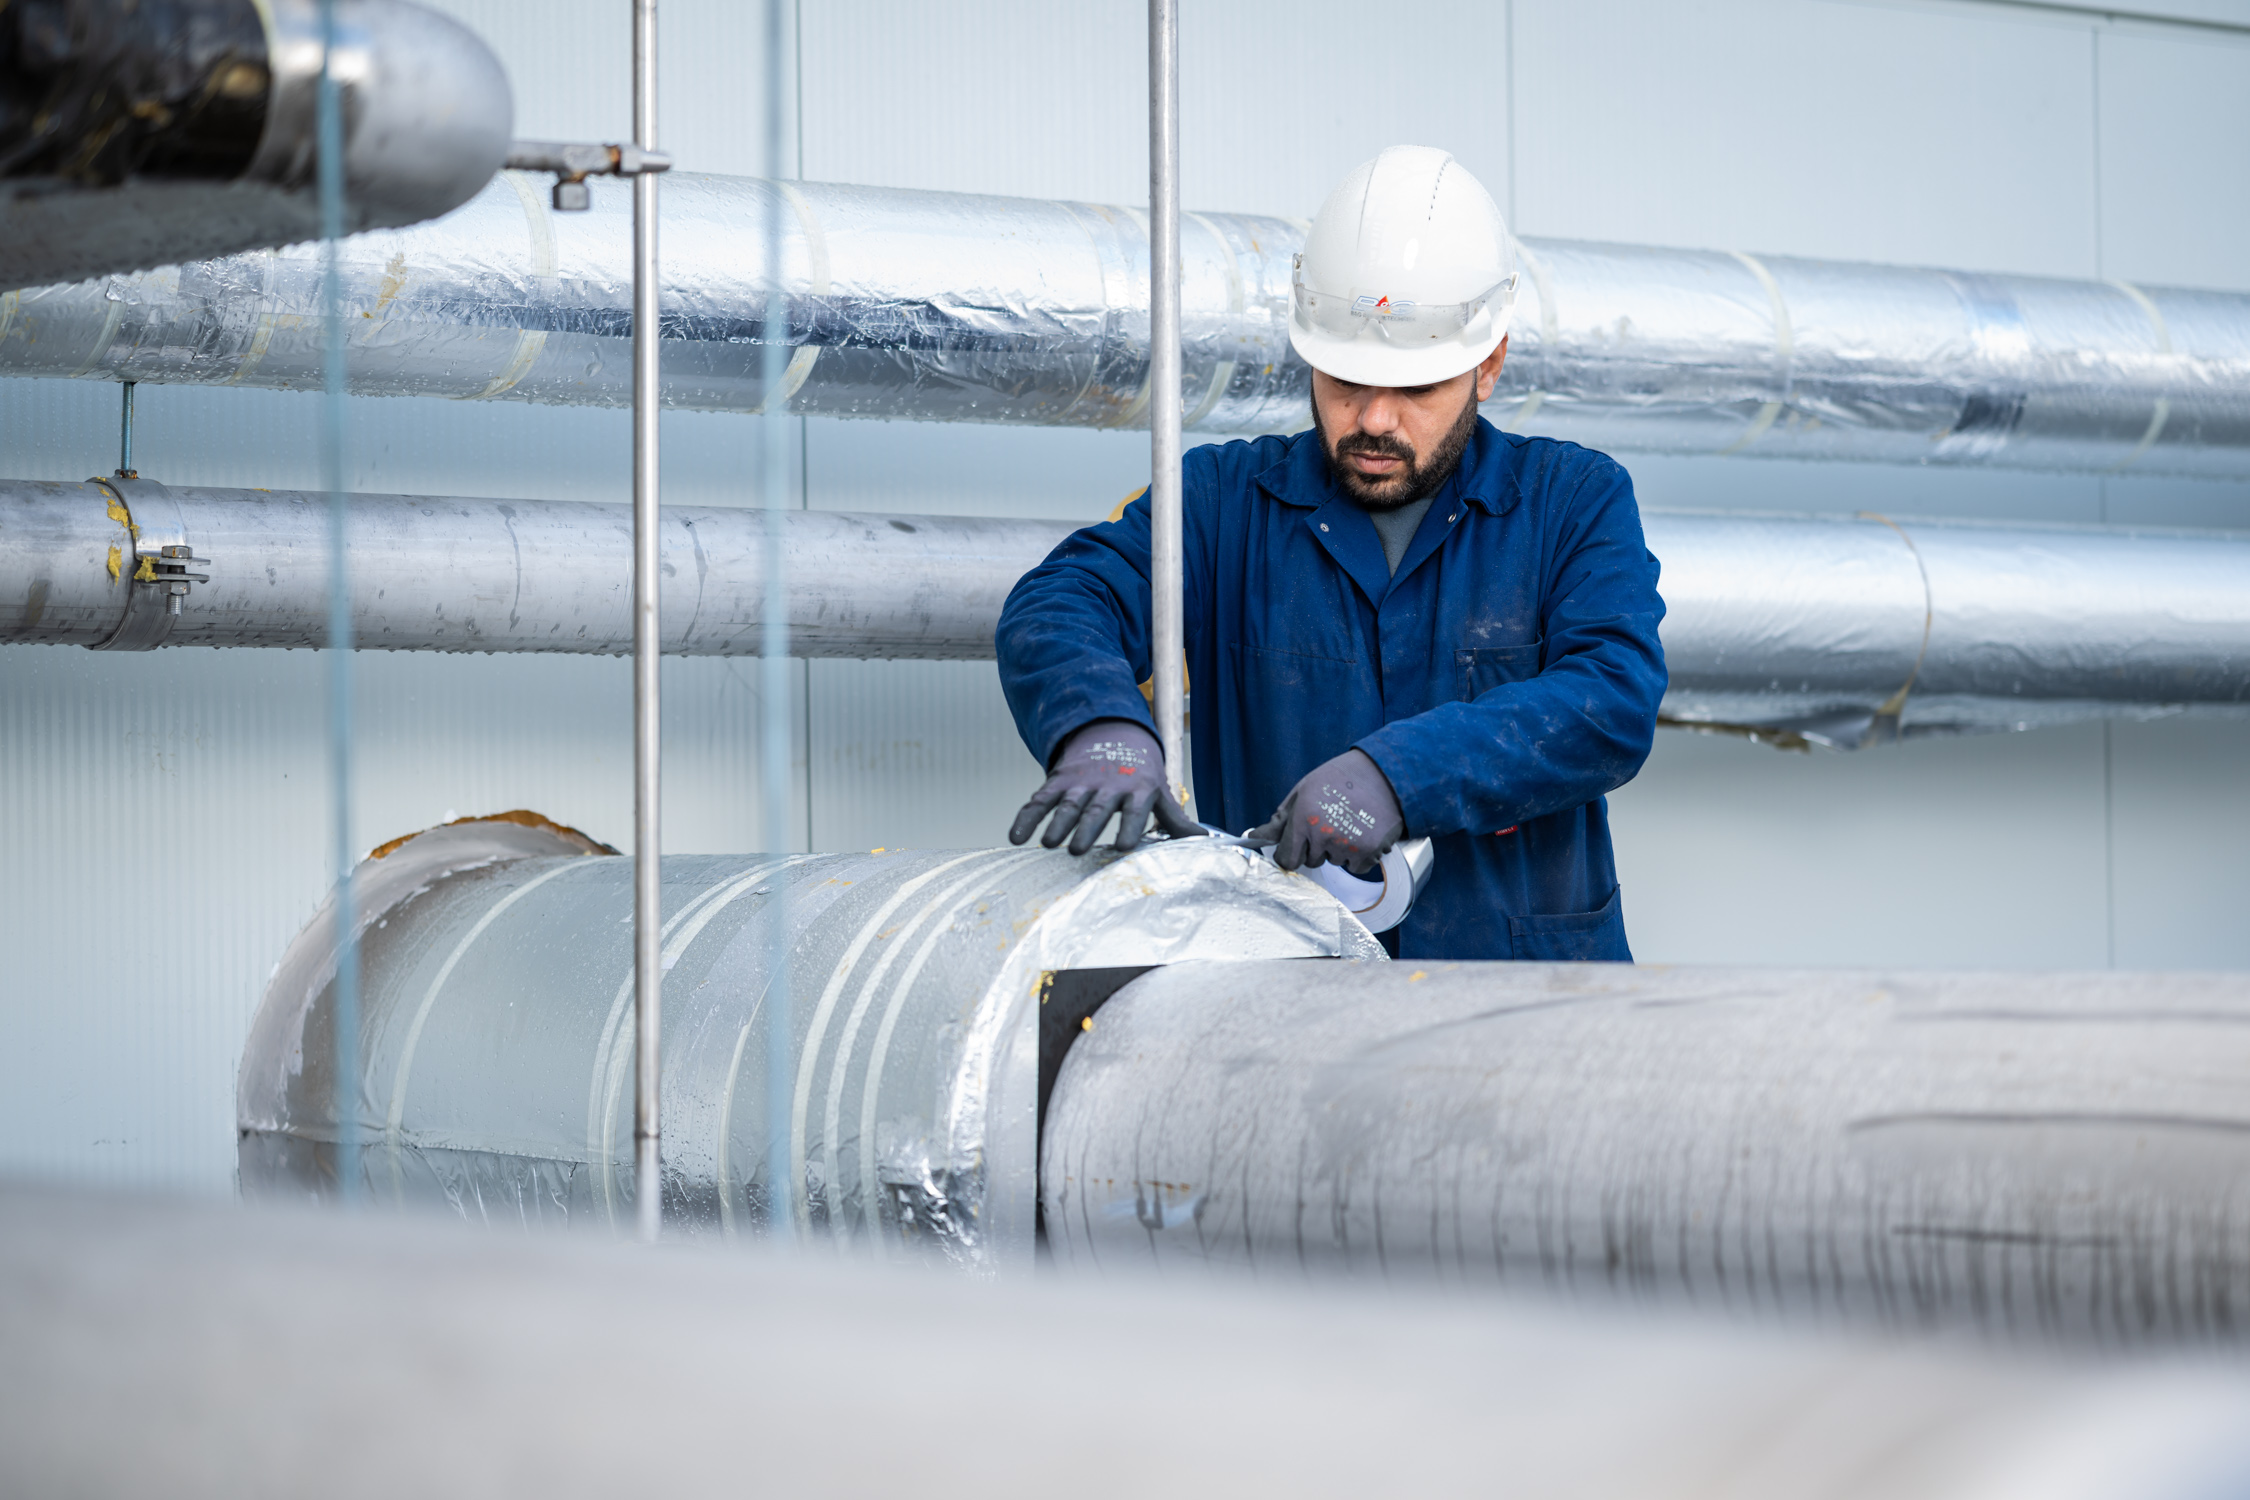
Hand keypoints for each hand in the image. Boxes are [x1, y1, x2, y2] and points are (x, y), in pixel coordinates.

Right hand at [1008, 719, 1204, 854]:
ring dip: (1057, 824)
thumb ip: (1175, 819)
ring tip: (1048, 844)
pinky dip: (1026, 817)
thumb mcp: (1159, 791)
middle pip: (1096, 809)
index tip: (1122, 846)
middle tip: (1077, 850)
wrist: (1113, 733)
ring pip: (1067, 804)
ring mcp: (1081, 782)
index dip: (1129, 826)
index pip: (1134, 810)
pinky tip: (1015, 838)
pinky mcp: (1059, 780)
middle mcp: (1107, 785)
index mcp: (1136, 789)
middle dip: (1086, 828)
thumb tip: (1204, 842)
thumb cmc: (1139, 773)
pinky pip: (1039, 799)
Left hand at [1247, 748, 1403, 874]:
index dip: (1291, 852)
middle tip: (1332, 821)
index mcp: (1303, 818)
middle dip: (1317, 847)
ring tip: (1351, 822)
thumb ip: (1282, 818)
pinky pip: (1355, 866)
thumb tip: (1255, 836)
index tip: (1297, 846)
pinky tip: (1364, 831)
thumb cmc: (1342, 779)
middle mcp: (1323, 835)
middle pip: (1311, 861)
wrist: (1387, 775)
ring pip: (1334, 862)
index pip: (1287, 858)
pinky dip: (1359, 855)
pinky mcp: (1369, 853)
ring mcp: (1346, 846)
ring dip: (1340, 849)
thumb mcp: (1305, 790)